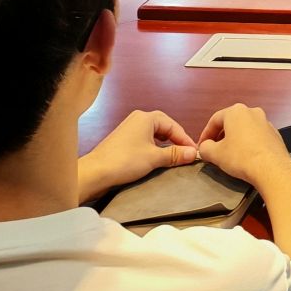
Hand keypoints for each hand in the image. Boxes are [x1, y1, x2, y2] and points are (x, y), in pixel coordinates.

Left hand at [78, 109, 198, 201]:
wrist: (95, 172)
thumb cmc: (125, 161)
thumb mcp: (154, 158)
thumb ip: (175, 154)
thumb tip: (193, 153)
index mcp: (147, 117)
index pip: (174, 126)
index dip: (185, 140)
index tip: (194, 153)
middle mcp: (138, 119)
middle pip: (164, 127)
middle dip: (176, 140)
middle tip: (185, 154)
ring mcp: (129, 129)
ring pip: (154, 134)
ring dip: (165, 145)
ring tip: (173, 157)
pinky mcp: (122, 140)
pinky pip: (144, 140)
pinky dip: (153, 147)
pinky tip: (155, 158)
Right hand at [195, 103, 290, 191]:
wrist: (271, 168)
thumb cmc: (241, 157)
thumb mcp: (215, 154)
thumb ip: (205, 148)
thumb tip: (204, 147)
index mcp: (236, 112)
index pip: (214, 120)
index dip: (205, 134)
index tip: (201, 146)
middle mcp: (252, 112)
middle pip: (230, 123)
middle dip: (220, 136)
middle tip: (213, 150)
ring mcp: (265, 122)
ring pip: (244, 129)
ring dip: (234, 140)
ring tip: (228, 155)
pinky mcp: (274, 134)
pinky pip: (256, 136)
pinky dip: (248, 144)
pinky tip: (245, 157)